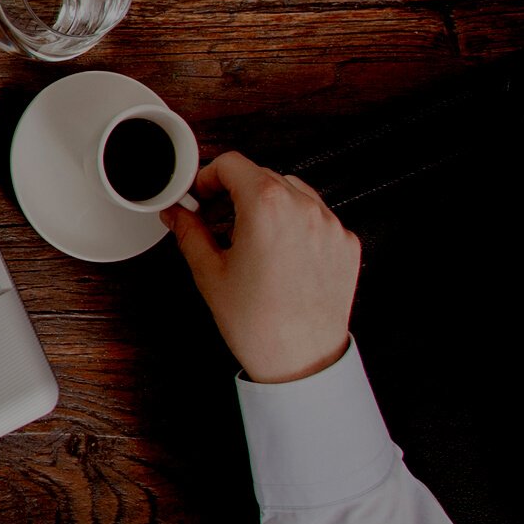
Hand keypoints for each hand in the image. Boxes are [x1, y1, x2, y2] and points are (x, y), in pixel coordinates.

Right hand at [162, 152, 358, 384]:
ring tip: (249, 237)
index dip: (207, 177)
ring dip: (267, 204)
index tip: (200, 195)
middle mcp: (304, 209)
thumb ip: (188, 232)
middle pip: (262, 176)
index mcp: (266, 207)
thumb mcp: (208, 272)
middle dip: (234, 192)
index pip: (232, 164)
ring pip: (293, 192)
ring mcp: (330, 226)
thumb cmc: (259, 322)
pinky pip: (317, 218)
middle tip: (215, 218)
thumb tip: (177, 215)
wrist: (301, 359)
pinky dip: (295, 225)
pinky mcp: (346, 244)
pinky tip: (278, 253)